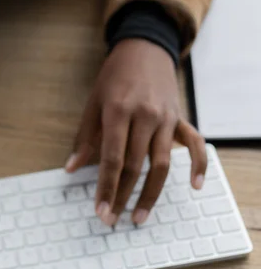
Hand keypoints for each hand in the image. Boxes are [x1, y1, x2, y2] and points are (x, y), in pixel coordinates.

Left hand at [65, 39, 206, 225]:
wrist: (144, 48)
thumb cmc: (113, 78)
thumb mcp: (92, 103)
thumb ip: (84, 138)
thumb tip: (70, 169)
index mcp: (118, 112)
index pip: (112, 159)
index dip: (106, 188)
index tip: (100, 210)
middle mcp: (145, 116)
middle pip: (135, 166)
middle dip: (122, 196)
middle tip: (112, 220)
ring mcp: (166, 118)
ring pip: (162, 164)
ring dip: (150, 193)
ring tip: (138, 216)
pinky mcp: (180, 118)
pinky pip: (194, 145)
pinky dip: (198, 165)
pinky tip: (195, 187)